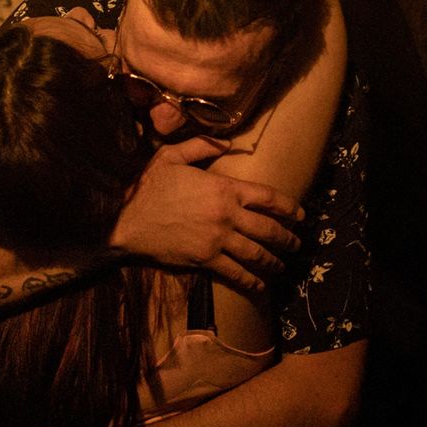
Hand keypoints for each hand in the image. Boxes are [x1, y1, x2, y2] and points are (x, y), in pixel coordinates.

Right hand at [109, 137, 300, 291]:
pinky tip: (260, 285)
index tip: (300, 214)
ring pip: (256, 253)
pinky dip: (251, 280)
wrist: (127, 223)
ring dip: (274, 260)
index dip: (288, 207)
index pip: (267, 197)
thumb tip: (227, 141)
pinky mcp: (206, 260)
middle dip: (287, 237)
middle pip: (268, 228)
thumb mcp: (171, 156)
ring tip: (283, 264)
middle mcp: (227, 215)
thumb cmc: (148, 188)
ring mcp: (218, 240)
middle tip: (297, 243)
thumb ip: (201, 146)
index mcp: (223, 188)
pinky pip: (235, 273)